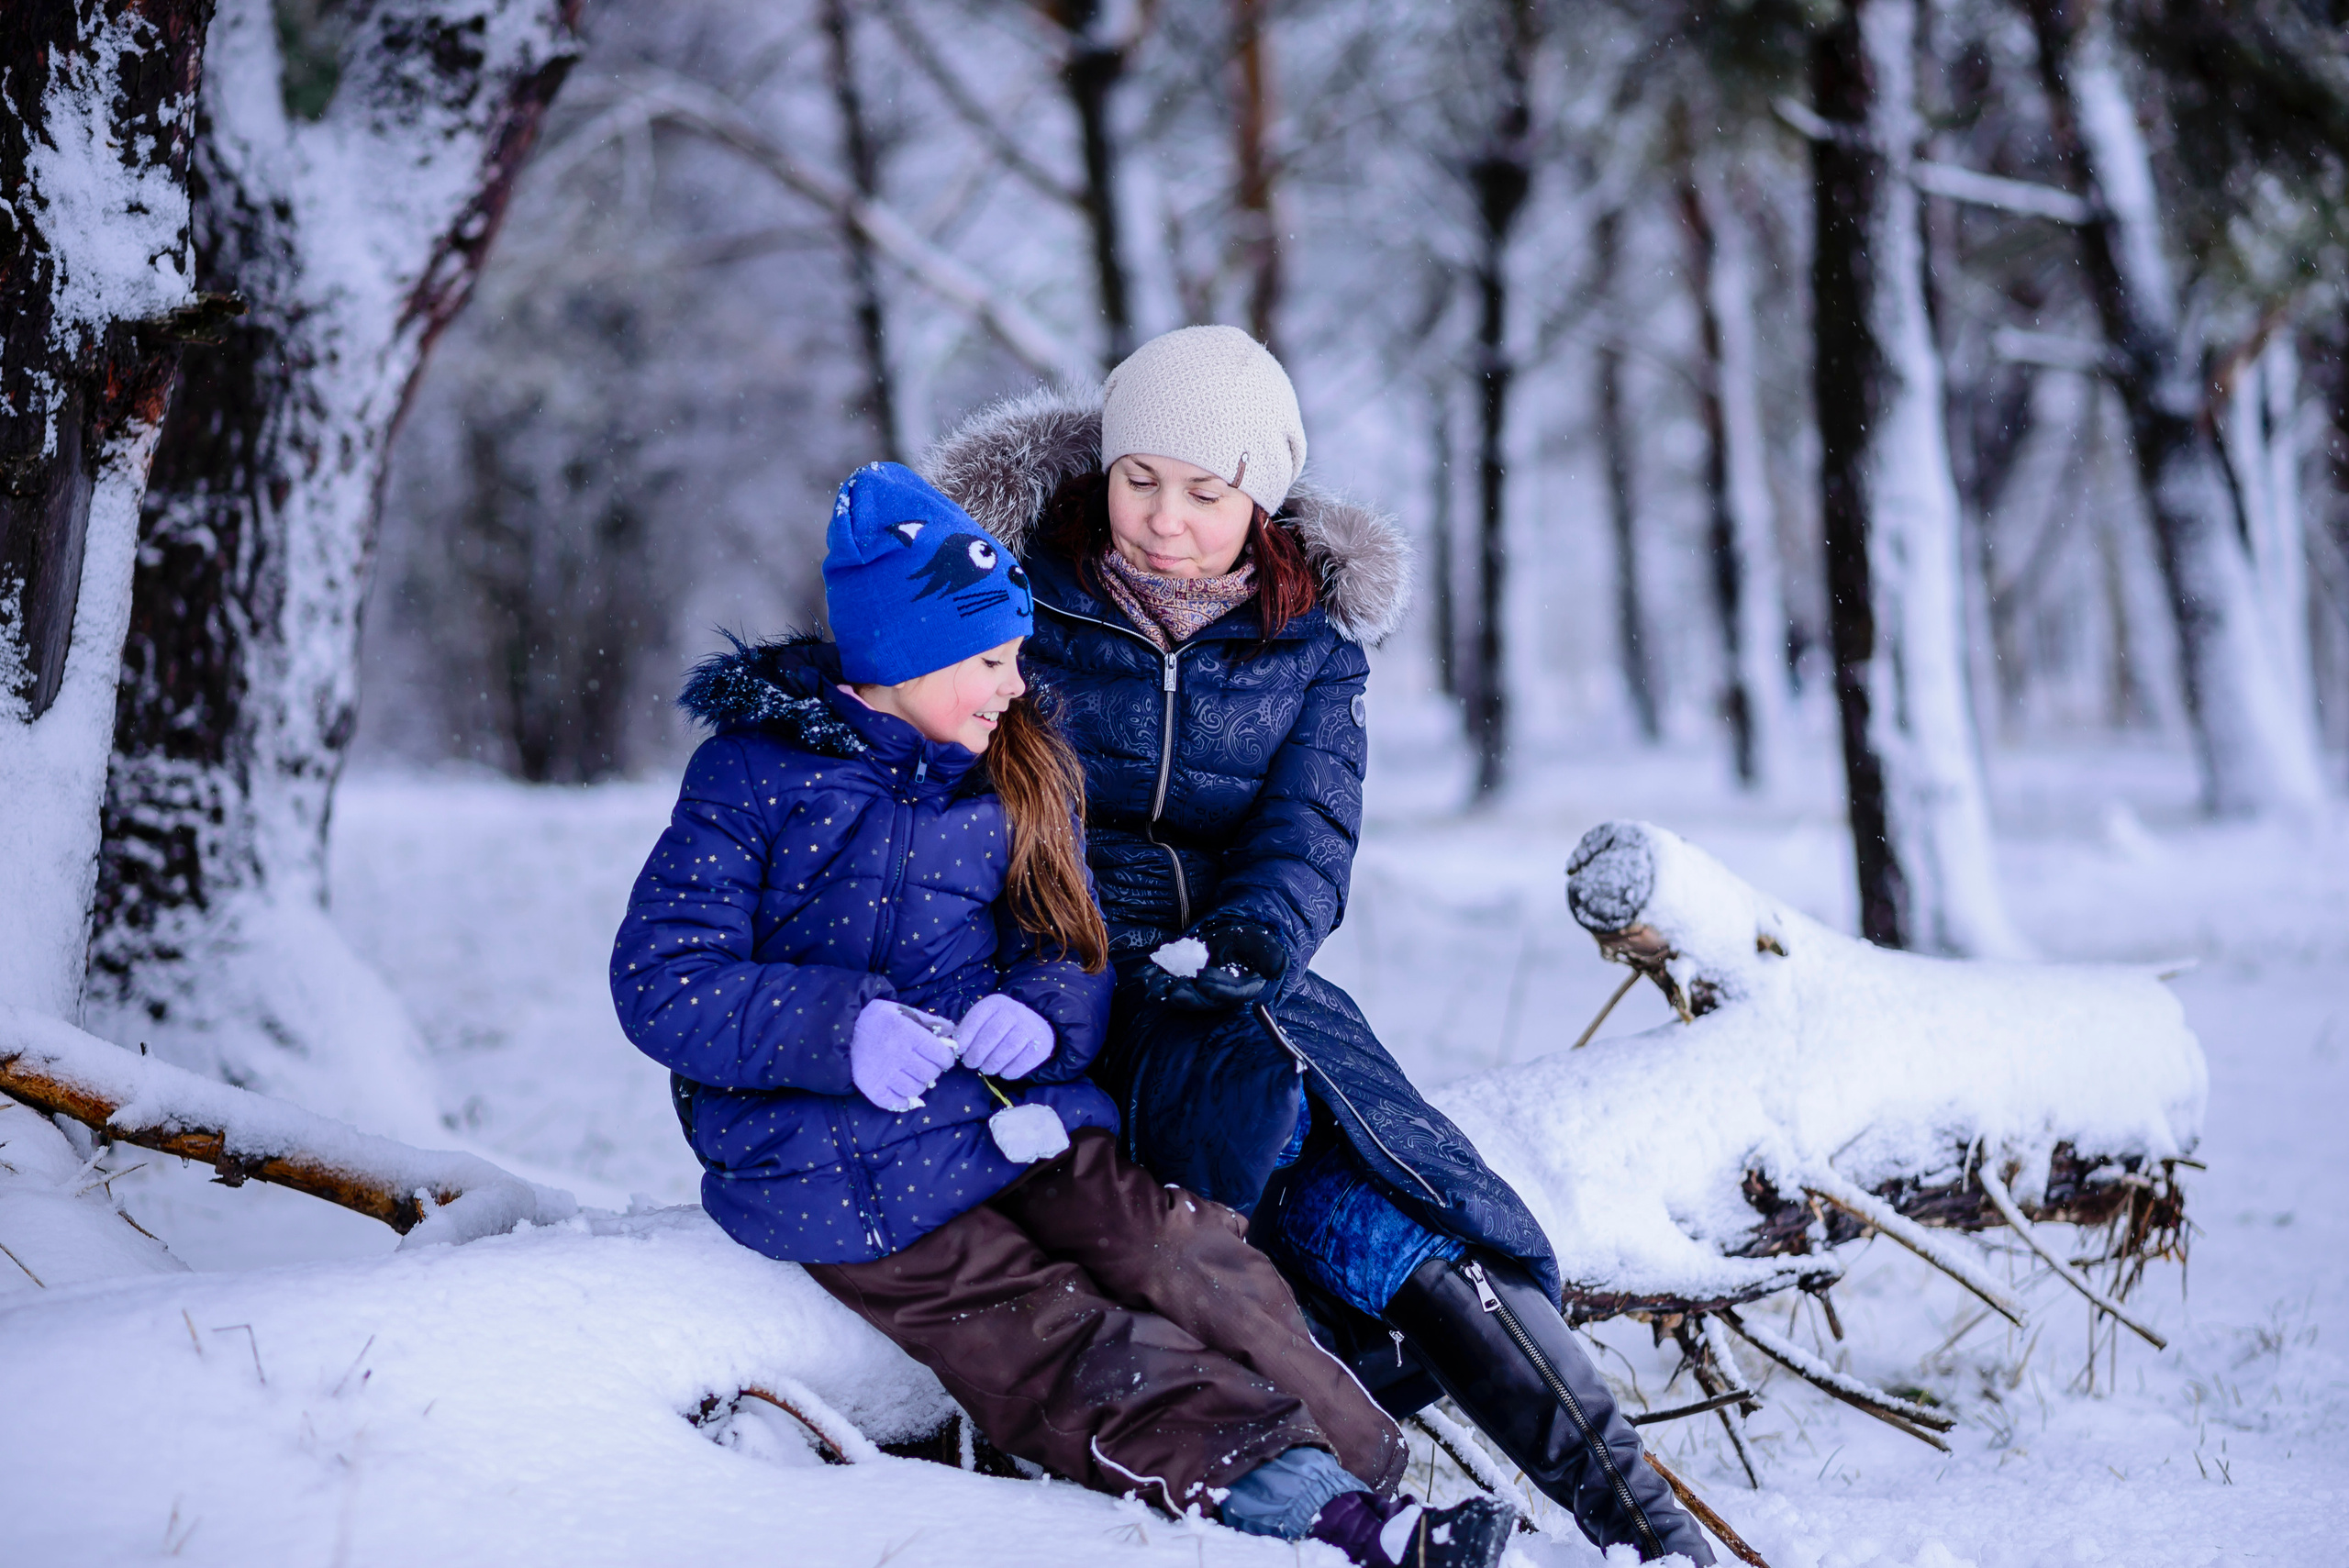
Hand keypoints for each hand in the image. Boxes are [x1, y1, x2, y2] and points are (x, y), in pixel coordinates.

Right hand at [849, 1000, 957, 1111]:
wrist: (843, 1029)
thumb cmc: (878, 1019)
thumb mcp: (903, 1011)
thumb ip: (929, 1021)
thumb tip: (952, 1030)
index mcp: (908, 1034)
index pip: (940, 1055)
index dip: (946, 1059)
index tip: (943, 1058)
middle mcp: (898, 1054)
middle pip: (930, 1074)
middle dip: (933, 1071)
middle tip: (926, 1066)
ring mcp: (884, 1073)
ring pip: (915, 1089)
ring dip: (919, 1085)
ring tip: (914, 1077)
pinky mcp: (871, 1087)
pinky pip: (895, 1102)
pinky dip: (903, 1101)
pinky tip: (903, 1093)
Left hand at [956, 994, 1054, 1078]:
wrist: (1035, 1024)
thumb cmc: (1001, 1025)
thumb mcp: (984, 1020)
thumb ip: (969, 1031)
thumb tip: (955, 1048)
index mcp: (995, 1003)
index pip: (977, 1017)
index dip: (965, 1036)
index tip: (960, 1050)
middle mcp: (1014, 1011)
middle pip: (992, 1033)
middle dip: (977, 1053)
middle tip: (971, 1064)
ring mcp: (1029, 1026)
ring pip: (1008, 1047)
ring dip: (993, 1063)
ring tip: (986, 1068)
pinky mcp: (1041, 1043)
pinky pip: (1024, 1060)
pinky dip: (1011, 1070)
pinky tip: (1004, 1072)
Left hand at [1142, 919, 1288, 1012]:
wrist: (1236, 940)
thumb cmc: (1252, 943)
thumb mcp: (1263, 943)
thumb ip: (1269, 955)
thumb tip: (1276, 968)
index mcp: (1244, 989)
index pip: (1232, 995)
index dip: (1218, 989)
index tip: (1204, 979)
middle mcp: (1220, 994)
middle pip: (1204, 1001)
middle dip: (1188, 998)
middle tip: (1174, 991)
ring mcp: (1200, 990)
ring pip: (1184, 996)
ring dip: (1166, 992)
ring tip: (1153, 985)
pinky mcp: (1184, 981)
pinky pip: (1169, 983)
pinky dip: (1156, 979)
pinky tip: (1144, 974)